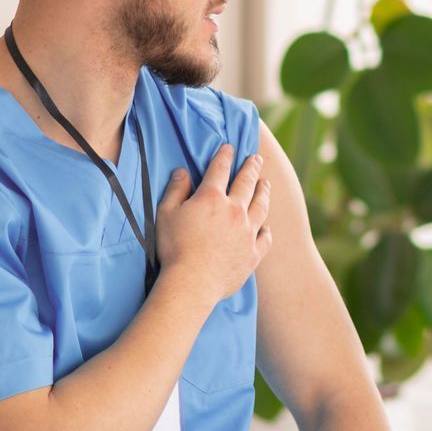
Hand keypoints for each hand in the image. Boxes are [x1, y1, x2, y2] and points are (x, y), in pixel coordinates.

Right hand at [155, 144, 271, 300]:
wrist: (192, 283)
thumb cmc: (174, 248)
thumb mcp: (166, 214)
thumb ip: (175, 190)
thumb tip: (183, 172)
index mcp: (211, 198)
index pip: (220, 169)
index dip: (225, 156)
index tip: (230, 147)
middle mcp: (235, 210)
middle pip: (247, 182)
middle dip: (252, 167)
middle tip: (257, 159)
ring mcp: (247, 232)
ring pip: (261, 206)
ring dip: (264, 192)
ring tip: (266, 184)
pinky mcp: (254, 253)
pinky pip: (265, 237)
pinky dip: (266, 230)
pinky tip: (266, 227)